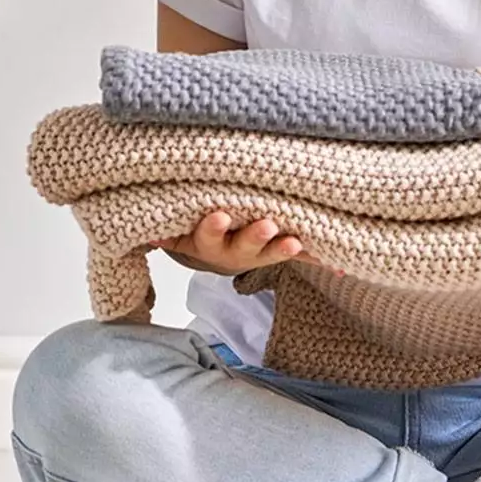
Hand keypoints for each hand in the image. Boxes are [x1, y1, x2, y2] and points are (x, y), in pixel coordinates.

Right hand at [154, 212, 335, 278]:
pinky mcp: (277, 252)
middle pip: (243, 246)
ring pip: (271, 252)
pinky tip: (339, 265)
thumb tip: (140, 224)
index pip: (206, 234)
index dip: (212, 227)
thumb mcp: (172, 229)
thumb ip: (160, 226)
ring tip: (295, 243)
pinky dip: (320, 260)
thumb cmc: (189, 229)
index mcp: (206, 243)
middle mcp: (232, 251)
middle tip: (267, 225)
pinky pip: (301, 257)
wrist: (209, 252)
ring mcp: (257, 253)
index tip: (220, 216)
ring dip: (284, 248)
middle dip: (255, 236)